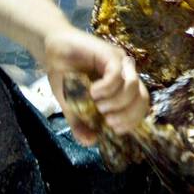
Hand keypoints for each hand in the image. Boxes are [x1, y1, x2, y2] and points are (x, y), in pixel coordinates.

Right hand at [42, 28, 148, 143]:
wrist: (51, 51)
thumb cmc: (65, 76)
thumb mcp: (71, 106)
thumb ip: (81, 123)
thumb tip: (90, 142)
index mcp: (122, 88)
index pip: (140, 106)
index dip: (132, 120)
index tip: (114, 128)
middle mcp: (126, 75)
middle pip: (143, 98)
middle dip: (127, 115)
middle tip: (109, 121)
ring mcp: (119, 63)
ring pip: (133, 87)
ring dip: (116, 102)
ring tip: (97, 104)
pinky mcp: (109, 54)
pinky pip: (117, 75)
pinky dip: (106, 88)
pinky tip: (92, 92)